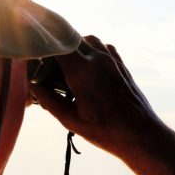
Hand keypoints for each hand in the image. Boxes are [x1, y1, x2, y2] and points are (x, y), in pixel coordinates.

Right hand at [29, 35, 166, 159]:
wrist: (142, 134)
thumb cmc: (106, 131)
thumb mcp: (71, 120)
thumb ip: (48, 100)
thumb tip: (32, 85)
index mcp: (83, 71)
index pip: (55, 43)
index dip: (41, 44)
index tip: (32, 52)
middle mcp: (98, 59)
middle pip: (69, 39)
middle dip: (56, 51)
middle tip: (48, 71)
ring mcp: (112, 59)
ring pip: (86, 40)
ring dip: (74, 49)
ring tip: (68, 71)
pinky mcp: (120, 64)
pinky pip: (101, 47)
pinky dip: (90, 53)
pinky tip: (87, 71)